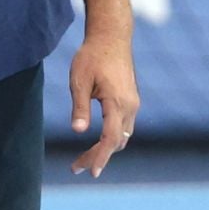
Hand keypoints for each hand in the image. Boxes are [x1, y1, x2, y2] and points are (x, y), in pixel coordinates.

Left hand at [69, 32, 138, 177]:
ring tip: (83, 159)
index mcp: (118, 102)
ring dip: (105, 149)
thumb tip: (78, 131)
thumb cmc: (92, 56)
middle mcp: (130, 106)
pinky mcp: (130, 100)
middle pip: (116, 142)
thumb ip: (79, 107)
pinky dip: (111, 138)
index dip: (101, 157)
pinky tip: (97, 142)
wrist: (111, 37)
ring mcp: (133, 103)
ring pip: (122, 136)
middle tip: (76, 168)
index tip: (91, 172)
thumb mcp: (79, 81)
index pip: (110, 139)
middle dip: (98, 156)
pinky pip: (123, 126)